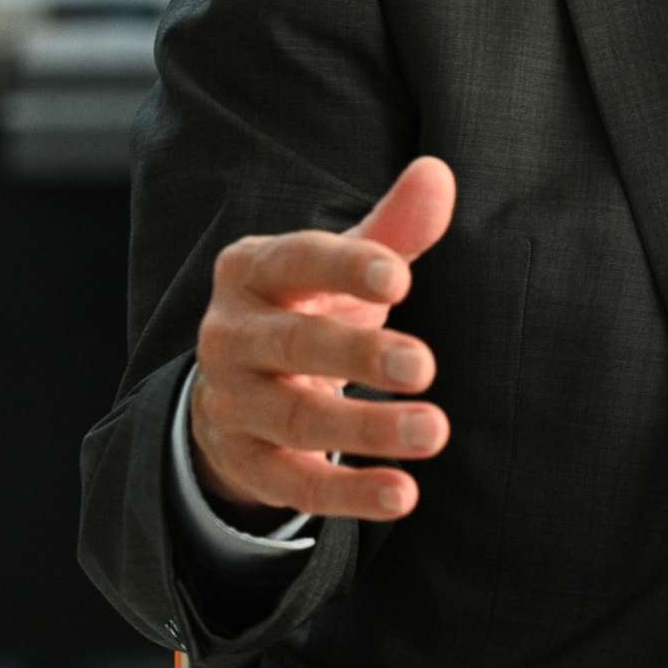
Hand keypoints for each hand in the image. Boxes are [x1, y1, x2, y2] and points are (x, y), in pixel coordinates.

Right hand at [190, 156, 457, 523]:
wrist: (241, 384)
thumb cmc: (312, 303)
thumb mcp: (347, 263)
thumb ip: (394, 226)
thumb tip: (437, 173)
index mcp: (253, 269)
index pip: (297, 262)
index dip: (346, 268)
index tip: (401, 278)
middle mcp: (229, 334)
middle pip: (294, 343)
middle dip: (359, 354)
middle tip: (426, 366)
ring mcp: (230, 401)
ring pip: (295, 417)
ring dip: (366, 428)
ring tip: (434, 431)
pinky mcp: (245, 462)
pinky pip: (293, 482)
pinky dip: (348, 492)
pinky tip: (403, 493)